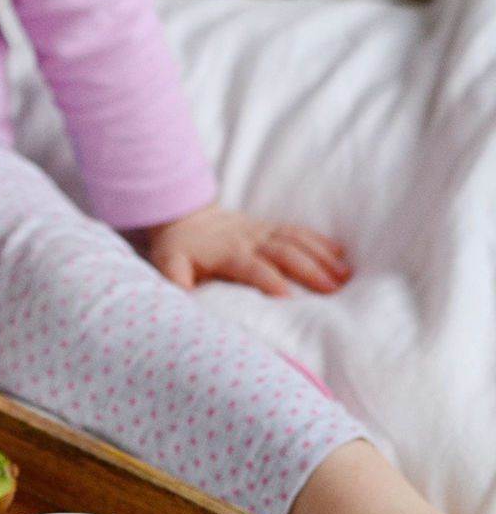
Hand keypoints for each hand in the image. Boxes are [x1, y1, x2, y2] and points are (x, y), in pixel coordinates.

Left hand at [145, 202, 351, 295]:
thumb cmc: (179, 249)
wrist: (185, 216)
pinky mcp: (271, 228)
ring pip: (298, 241)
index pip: (252, 267)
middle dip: (309, 269)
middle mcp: (250, 240)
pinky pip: (299, 232)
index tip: (288, 296)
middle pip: (284, 253)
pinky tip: (341, 255)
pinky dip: (321, 242)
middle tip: (333, 289)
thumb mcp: (168, 264)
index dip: (269, 280)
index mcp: (227, 252)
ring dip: (322, 257)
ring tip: (345, 276)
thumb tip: (181, 297)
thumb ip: (175, 279)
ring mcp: (263, 232)